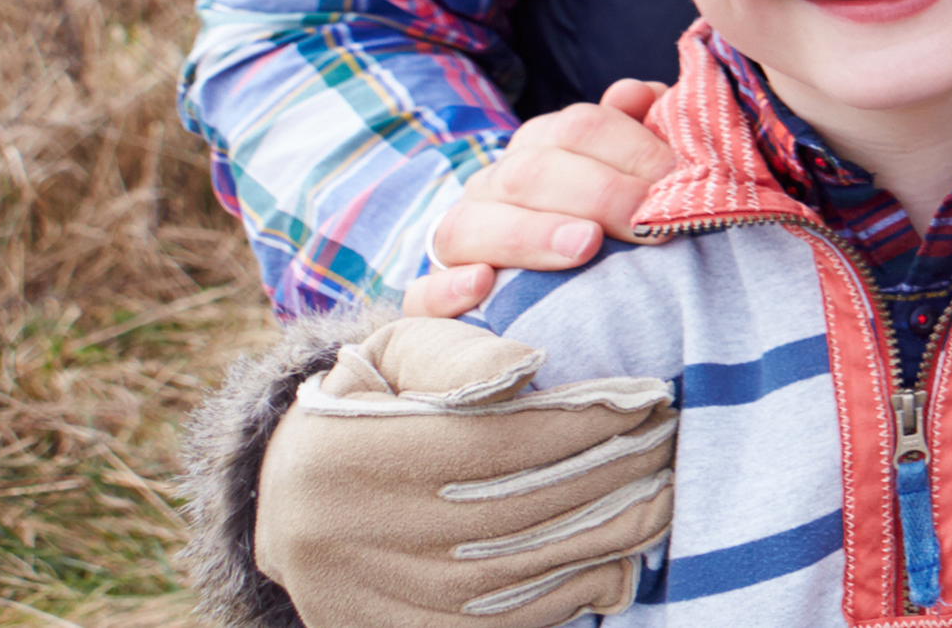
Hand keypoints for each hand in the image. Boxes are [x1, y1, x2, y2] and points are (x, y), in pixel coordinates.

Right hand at [251, 317, 673, 627]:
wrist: (282, 490)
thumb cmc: (368, 396)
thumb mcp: (398, 351)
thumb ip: (459, 355)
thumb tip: (527, 367)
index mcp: (350, 454)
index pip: (495, 444)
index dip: (582, 423)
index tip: (647, 399)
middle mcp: (349, 533)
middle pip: (510, 514)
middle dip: (606, 479)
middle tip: (670, 449)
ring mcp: (364, 594)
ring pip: (507, 578)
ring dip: (599, 543)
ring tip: (661, 502)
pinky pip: (489, 627)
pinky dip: (560, 598)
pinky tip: (614, 566)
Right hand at [401, 78, 674, 318]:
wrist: (562, 277)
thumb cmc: (617, 214)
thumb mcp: (637, 164)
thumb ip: (643, 125)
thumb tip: (630, 94)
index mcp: (543, 144)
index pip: (580, 128)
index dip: (633, 149)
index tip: (677, 182)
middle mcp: (495, 185)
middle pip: (532, 172)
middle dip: (599, 194)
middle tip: (648, 222)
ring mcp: (460, 239)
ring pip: (472, 226)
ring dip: (530, 234)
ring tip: (585, 246)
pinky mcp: (434, 297)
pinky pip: (421, 295)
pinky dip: (446, 291)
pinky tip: (482, 285)